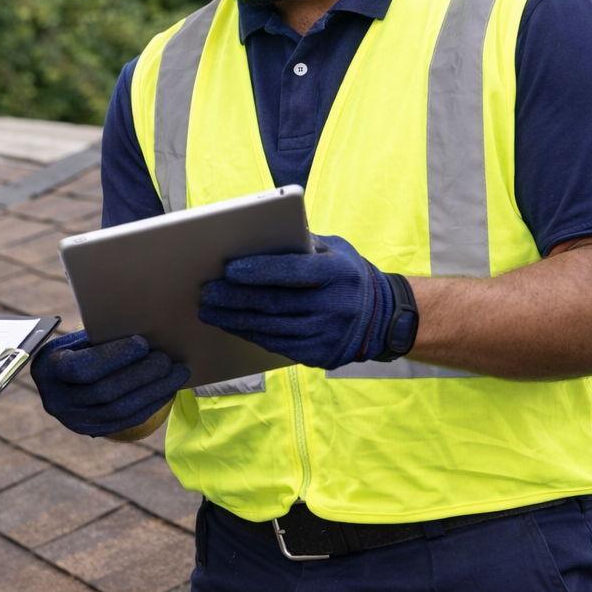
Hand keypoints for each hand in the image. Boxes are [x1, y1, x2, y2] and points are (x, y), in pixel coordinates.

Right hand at [30, 330, 190, 436]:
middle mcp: (56, 400)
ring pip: (118, 410)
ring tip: (176, 374)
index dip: (114, 357)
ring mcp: (73, 420)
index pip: (82, 367)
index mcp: (48, 368)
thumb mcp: (79, 340)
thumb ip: (101, 339)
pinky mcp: (91, 430)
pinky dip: (149, 405)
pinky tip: (167, 390)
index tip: (142, 343)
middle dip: (140, 375)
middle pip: (104, 392)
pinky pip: (125, 421)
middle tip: (167, 360)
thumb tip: (143, 329)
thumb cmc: (79, 349)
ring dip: (152, 392)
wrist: (65, 380)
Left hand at [198, 234, 396, 369]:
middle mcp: (335, 306)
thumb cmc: (348, 275)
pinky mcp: (321, 355)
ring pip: (271, 327)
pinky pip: (277, 345)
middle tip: (207, 292)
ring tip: (209, 310)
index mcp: (339, 274)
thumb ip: (302, 244)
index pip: (294, 271)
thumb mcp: (337, 251)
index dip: (259, 271)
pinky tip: (232, 325)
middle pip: (275, 303)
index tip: (229, 270)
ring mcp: (328, 334)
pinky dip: (250, 334)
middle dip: (235, 298)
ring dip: (234, 319)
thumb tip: (258, 236)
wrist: (383, 319)